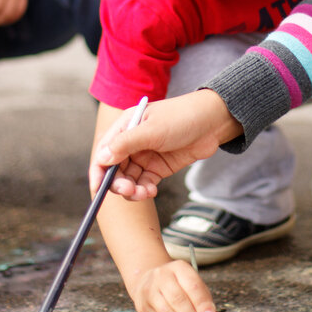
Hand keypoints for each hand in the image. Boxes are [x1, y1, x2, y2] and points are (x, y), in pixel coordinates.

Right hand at [89, 90, 243, 199]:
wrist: (213, 122)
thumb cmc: (182, 118)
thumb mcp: (152, 130)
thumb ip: (126, 144)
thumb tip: (102, 159)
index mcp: (125, 126)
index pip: (104, 152)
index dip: (99, 172)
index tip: (98, 189)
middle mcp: (132, 142)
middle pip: (115, 169)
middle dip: (118, 183)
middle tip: (128, 191)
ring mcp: (145, 156)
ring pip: (130, 179)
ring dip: (132, 190)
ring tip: (143, 194)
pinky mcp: (159, 167)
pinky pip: (144, 183)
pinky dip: (145, 190)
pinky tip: (151, 191)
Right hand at [129, 260, 215, 311]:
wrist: (148, 281)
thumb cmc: (177, 285)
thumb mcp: (191, 283)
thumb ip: (202, 298)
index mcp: (179, 268)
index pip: (192, 285)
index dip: (201, 303)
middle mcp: (162, 276)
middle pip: (178, 300)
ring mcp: (150, 291)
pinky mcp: (143, 306)